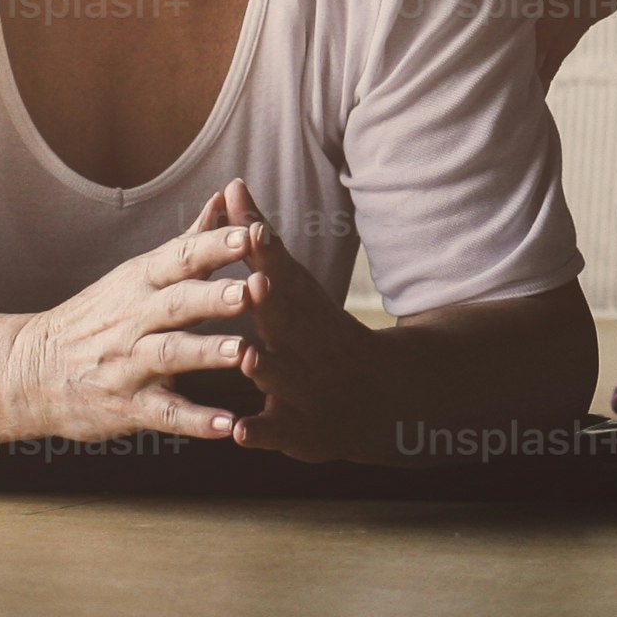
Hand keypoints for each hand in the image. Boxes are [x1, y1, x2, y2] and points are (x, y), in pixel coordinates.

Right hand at [0, 204, 262, 441]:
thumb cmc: (97, 317)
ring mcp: (130, 364)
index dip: (214, 246)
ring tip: (241, 353)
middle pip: (177, 304)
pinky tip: (228, 426)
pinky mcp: (128, 406)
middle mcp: (134, 320)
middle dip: (213, 296)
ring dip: (205, 354)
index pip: (180, 258)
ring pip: (170, 355)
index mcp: (141, 283)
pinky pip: (165, 414)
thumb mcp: (136, 275)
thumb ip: (188, 243)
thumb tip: (227, 197)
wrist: (27, 372)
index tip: (251, 232)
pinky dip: (196, 421)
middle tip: (251, 290)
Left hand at [209, 178, 388, 463]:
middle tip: (253, 282)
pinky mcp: (298, 430)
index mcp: (303, 308)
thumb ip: (260, 244)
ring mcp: (305, 387)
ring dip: (268, 367)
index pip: (286, 275)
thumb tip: (233, 184)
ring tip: (248, 358)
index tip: (252, 230)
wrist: (384, 399)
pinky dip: (261, 431)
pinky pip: (279, 431)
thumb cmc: (323, 334)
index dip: (268, 255)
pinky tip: (240, 431)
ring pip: (284, 377)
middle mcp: (307, 344)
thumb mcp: (298, 288)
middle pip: (289, 321)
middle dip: (271, 303)